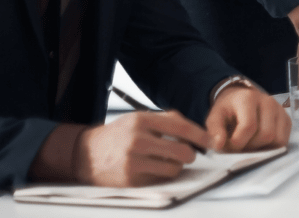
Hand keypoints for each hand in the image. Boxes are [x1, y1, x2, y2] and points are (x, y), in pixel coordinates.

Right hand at [73, 110, 207, 186]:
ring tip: (166, 162)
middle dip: (190, 154)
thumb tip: (194, 130)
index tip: (212, 142)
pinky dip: (161, 175)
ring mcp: (133, 160)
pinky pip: (160, 180)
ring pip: (173, 168)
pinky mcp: (130, 179)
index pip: (181, 127)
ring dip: (176, 167)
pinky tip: (152, 169)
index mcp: (142, 120)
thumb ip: (166, 120)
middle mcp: (138, 139)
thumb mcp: (138, 119)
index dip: (201, 136)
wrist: (86, 154)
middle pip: (182, 151)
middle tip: (188, 155)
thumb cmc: (118, 135)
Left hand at [206, 82, 290, 151]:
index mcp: (248, 98)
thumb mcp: (215, 117)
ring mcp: (280, 110)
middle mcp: (268, 101)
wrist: (240, 98)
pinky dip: (272, 147)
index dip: (238, 143)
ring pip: (278, 140)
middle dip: (251, 147)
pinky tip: (260, 143)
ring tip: (250, 144)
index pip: (249, 126)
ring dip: (263, 148)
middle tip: (240, 146)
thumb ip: (214, 131)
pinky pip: (284, 141)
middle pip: (266, 135)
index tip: (229, 146)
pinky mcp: (286, 119)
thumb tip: (219, 145)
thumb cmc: (227, 110)